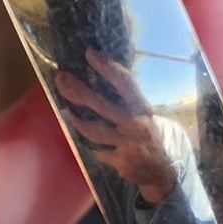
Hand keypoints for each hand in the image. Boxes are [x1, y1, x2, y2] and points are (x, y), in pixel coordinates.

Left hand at [52, 44, 181, 199]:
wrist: (160, 170)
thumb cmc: (146, 134)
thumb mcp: (143, 113)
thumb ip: (126, 96)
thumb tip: (109, 66)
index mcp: (142, 108)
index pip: (125, 83)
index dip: (108, 67)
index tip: (90, 54)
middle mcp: (136, 124)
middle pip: (101, 104)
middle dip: (78, 91)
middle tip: (62, 78)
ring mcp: (128, 144)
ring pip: (93, 130)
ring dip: (77, 121)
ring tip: (69, 111)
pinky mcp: (121, 162)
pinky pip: (98, 151)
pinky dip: (95, 147)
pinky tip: (95, 144)